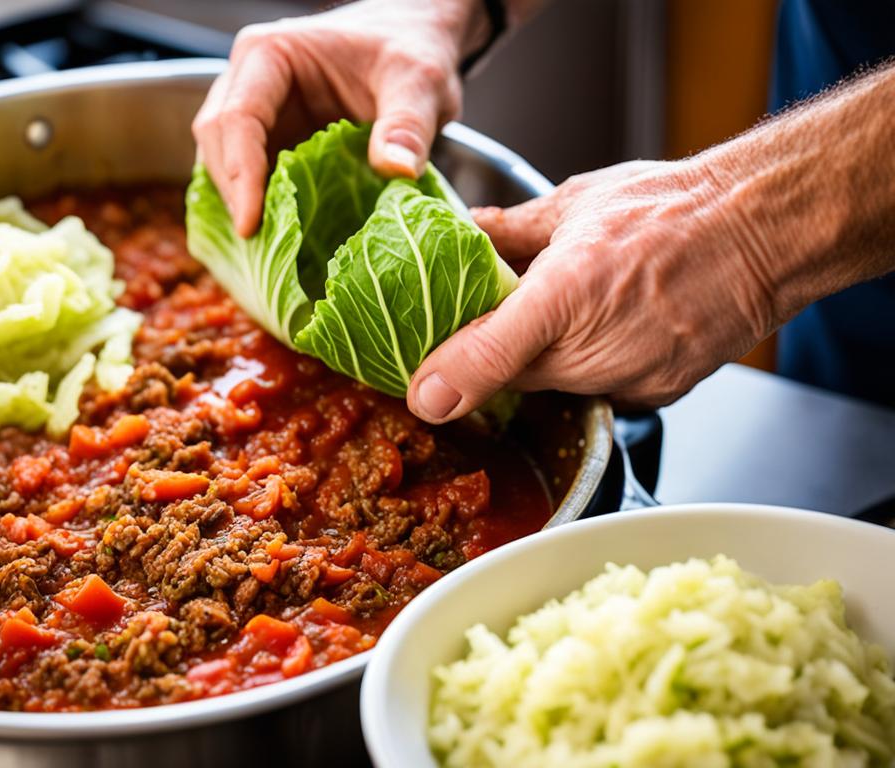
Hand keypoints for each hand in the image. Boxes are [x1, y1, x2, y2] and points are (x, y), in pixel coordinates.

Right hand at [193, 0, 483, 236]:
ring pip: (222, 164)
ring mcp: (258, 114)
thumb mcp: (419, 81)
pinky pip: (248, 178)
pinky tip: (276, 245)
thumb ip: (409, 124)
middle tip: (260, 251)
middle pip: (217, 144)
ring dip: (239, 208)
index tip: (251, 225)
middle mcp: (250, 82)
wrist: (414, 40)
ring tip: (267, 255)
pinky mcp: (272, 143)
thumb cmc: (410, 49)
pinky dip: (257, 210)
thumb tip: (397, 170)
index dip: (240, 175)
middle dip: (233, 197)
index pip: (237, 118)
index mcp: (271, 57)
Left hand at [407, 158, 777, 421]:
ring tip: (570, 312)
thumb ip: (512, 230)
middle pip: (513, 378)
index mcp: (561, 293)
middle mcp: (592, 348)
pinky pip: (601, 391)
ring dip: (547, 361)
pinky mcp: (654, 395)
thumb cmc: (674, 210)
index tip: (422, 391)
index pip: (482, 356)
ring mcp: (625, 378)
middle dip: (497, 354)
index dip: (443, 378)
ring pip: (557, 386)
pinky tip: (611, 329)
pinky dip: (594, 368)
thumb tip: (468, 232)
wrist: (761, 230)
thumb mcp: (576, 203)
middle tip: (497, 321)